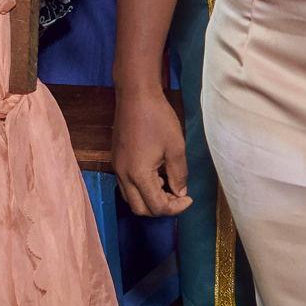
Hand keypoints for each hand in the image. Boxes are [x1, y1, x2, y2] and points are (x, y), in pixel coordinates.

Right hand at [114, 85, 192, 217]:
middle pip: (140, 209)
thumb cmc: (157, 119)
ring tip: (168, 184)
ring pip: (131, 199)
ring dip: (150, 199)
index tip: (189, 198)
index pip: (156, 206)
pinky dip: (141, 188)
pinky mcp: (116, 160)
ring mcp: (117, 168)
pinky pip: (127, 185)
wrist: (136, 96)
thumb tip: (180, 192)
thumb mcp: (176, 147)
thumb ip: (179, 174)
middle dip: (161, 208)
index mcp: (138, 174)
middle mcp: (123, 175)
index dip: (175, 208)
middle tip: (178, 197)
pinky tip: (156, 174)